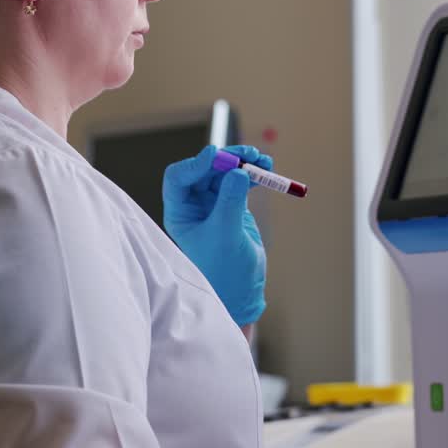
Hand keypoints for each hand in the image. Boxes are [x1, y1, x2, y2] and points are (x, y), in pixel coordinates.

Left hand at [162, 145, 271, 326]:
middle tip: (248, 156)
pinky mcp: (234, 206)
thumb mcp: (226, 235)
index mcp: (180, 213)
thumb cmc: (224, 271)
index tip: (216, 156)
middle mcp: (194, 205)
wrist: (241, 292)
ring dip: (243, 163)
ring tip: (263, 160)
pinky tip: (267, 169)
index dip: (195, 164)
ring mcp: (215, 204)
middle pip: (206, 170)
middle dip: (227, 159)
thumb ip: (230, 202)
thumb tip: (237, 171)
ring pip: (225, 172)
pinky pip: (242, 181)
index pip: (179, 178)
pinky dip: (254, 174)